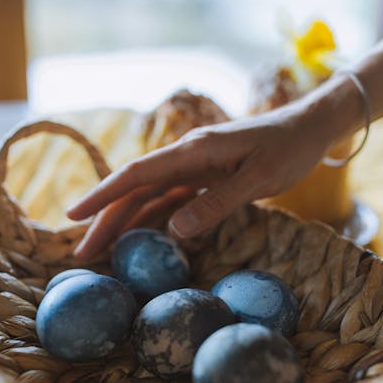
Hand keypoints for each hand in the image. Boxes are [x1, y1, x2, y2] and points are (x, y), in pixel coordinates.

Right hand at [67, 101, 332, 259]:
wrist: (308, 128)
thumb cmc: (288, 149)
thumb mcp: (259, 179)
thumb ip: (217, 203)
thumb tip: (175, 230)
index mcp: (192, 151)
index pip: (136, 174)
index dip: (102, 195)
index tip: (74, 217)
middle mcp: (185, 157)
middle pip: (134, 190)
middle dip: (105, 219)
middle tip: (81, 254)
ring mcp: (192, 168)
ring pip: (148, 197)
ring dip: (123, 222)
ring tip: (100, 251)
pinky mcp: (203, 177)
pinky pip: (168, 200)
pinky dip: (150, 219)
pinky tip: (137, 239)